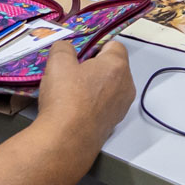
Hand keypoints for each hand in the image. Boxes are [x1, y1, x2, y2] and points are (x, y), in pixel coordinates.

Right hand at [34, 41, 134, 167]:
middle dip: (95, 67)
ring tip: (71, 93)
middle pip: (113, 67)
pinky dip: (93, 104)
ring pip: (110, 87)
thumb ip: (63, 48)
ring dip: (94, 86)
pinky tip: (75, 110)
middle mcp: (127, 86)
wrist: (67, 139)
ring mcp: (122, 107)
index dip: (96, 46)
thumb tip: (66, 49)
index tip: (79, 55)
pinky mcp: (114, 124)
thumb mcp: (57, 62)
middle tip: (72, 72)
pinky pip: (105, 105)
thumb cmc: (66, 96)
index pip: (115, 45)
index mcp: (117, 66)